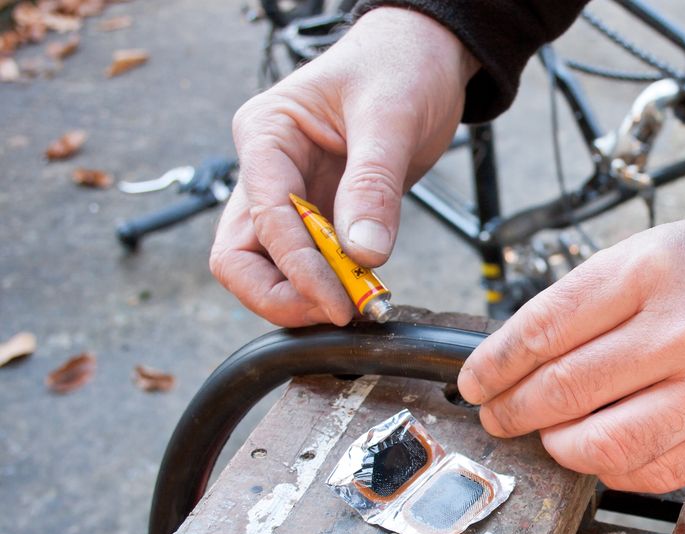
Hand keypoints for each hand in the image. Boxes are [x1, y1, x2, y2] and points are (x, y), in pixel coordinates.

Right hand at [210, 9, 478, 325]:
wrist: (427, 56)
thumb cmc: (401, 65)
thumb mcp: (391, 116)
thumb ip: (374, 185)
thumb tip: (363, 253)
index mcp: (266, 134)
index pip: (262, 218)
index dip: (297, 268)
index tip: (338, 302)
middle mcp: (267, 169)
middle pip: (241, 256)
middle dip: (284, 293)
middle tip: (339, 311)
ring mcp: (291, 194)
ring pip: (268, 267)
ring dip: (306, 295)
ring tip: (359, 303)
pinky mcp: (322, 213)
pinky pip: (311, 262)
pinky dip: (332, 284)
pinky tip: (365, 290)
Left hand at [457, 201, 684, 492]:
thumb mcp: (673, 245)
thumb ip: (602, 294)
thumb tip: (532, 350)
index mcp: (653, 267)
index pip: (542, 329)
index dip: (494, 364)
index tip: (476, 382)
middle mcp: (681, 327)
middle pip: (561, 391)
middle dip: (513, 412)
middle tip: (500, 417)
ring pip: (601, 445)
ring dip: (559, 449)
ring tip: (552, 441)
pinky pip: (658, 471)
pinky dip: (617, 471)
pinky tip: (607, 457)